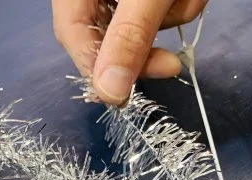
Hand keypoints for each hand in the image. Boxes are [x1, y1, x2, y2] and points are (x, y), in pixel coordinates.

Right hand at [52, 0, 207, 104]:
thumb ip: (129, 36)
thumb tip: (109, 94)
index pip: (72, 33)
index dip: (94, 68)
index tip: (121, 97)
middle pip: (107, 35)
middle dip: (147, 42)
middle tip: (171, 64)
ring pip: (142, 25)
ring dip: (172, 15)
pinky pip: (160, 13)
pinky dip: (179, 5)